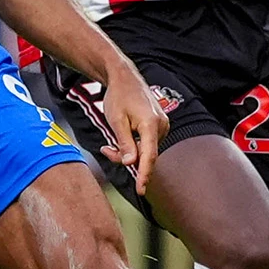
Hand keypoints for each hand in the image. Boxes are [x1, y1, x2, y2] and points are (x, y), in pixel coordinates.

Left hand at [92, 56, 169, 194]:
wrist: (125, 78)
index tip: (141, 190)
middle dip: (126, 157)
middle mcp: (161, 125)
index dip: (144, 175)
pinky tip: (123, 136)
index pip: (149, 156)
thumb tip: (131, 164)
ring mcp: (162, 125)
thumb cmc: (118, 97)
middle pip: (145, 155)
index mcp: (151, 124)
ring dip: (129, 151)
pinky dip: (134, 145)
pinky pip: (147, 143)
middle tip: (105, 150)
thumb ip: (124, 143)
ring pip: (145, 150)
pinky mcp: (159, 126)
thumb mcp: (116, 121)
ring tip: (111, 142)